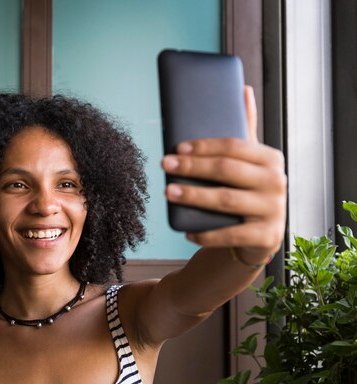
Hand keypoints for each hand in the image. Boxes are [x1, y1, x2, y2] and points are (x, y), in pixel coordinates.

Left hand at [161, 86, 286, 262]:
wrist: (259, 237)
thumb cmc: (246, 191)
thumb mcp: (248, 161)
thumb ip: (245, 129)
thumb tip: (244, 89)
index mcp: (270, 158)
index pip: (233, 146)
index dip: (203, 145)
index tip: (176, 146)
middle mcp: (276, 181)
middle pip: (226, 170)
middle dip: (191, 166)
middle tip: (164, 165)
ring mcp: (274, 210)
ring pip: (226, 200)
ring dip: (193, 196)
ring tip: (168, 192)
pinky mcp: (266, 236)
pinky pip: (230, 234)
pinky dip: (205, 233)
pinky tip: (185, 230)